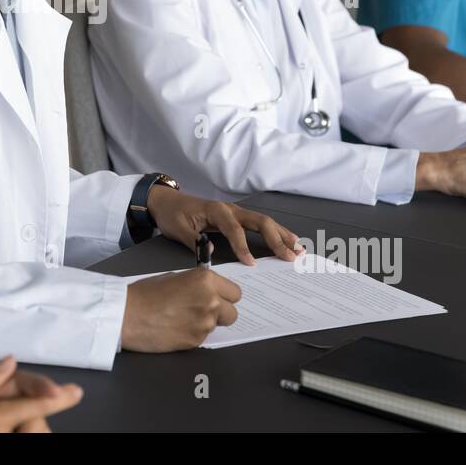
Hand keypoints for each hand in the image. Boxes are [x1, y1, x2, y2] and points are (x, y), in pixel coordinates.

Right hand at [121, 267, 241, 352]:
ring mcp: (205, 323)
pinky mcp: (196, 341)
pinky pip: (203, 337)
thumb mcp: (175, 277)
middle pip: (233, 312)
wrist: (128, 314)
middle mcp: (211, 301)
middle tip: (202, 310)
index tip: (217, 297)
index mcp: (206, 281)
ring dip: (206, 323)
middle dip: (221, 312)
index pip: (235, 292)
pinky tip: (176, 327)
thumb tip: (210, 290)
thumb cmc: (146, 293)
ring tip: (183, 318)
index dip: (225, 295)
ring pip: (218, 325)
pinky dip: (194, 333)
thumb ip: (198, 284)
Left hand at [144, 184, 302, 263]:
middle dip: (276, 239)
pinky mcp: (237, 217)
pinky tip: (288, 240)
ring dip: (282, 234)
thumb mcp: (176, 228)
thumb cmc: (172, 214)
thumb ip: (192, 240)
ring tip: (298, 249)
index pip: (234, 229)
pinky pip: (260, 224)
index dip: (243, 246)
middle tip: (289, 256)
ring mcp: (236, 212)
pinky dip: (276, 232)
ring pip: (264, 221)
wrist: (167, 201)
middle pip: (259, 221)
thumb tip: (211, 252)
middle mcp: (230, 209)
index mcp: (216, 210)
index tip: (251, 263)